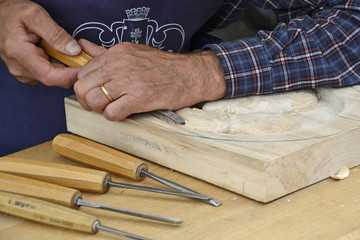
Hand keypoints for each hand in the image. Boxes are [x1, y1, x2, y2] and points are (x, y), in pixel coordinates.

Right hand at [0, 0, 80, 86]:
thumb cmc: (11, 13)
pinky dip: (58, 66)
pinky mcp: (27, 73)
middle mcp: (20, 68)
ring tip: (67, 51)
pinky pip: (48, 74)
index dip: (70, 76)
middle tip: (82, 56)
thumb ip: (55, 33)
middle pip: (54, 79)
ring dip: (65, 67)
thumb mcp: (34, 15)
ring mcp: (23, 73)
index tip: (84, 68)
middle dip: (71, 70)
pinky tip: (57, 54)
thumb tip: (74, 50)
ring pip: (53, 78)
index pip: (49, 76)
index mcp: (20, 53)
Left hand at [74, 39, 225, 120]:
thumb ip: (105, 52)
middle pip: (83, 87)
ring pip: (94, 100)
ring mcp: (129, 81)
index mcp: (116, 53)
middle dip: (87, 100)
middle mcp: (119, 65)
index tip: (95, 92)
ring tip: (110, 109)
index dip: (86, 86)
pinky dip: (113, 117)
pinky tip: (122, 113)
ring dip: (99, 109)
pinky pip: (111, 113)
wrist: (190, 75)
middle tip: (99, 104)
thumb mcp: (132, 52)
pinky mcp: (140, 98)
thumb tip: (84, 46)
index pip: (83, 72)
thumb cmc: (163, 66)